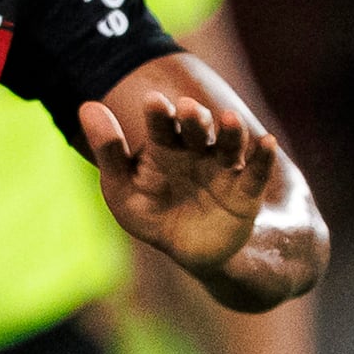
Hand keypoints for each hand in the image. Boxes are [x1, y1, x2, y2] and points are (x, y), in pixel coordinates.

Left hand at [80, 63, 282, 274]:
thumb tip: (85, 105)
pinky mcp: (246, 192)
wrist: (192, 252)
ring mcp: (223, 169)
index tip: (154, 102)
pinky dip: (263, 157)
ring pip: (229, 145)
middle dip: (194, 119)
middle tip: (188, 108)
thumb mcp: (122, 189)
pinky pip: (256, 172)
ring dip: (231, 131)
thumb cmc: (153, 215)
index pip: (161, 125)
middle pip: (196, 129)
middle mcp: (196, 151)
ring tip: (230, 120)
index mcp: (164, 147)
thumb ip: (108, 151)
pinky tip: (268, 142)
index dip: (159, 114)